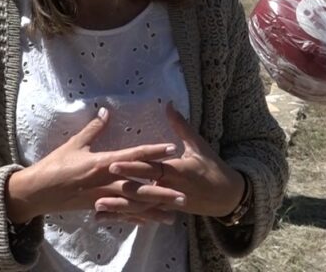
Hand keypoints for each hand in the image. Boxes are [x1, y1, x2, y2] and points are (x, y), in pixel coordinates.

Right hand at [5, 107, 186, 222]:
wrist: (37, 192)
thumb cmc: (54, 165)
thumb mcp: (74, 144)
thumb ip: (94, 129)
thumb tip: (107, 112)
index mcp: (102, 163)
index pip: (133, 156)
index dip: (154, 152)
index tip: (172, 149)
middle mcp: (106, 182)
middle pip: (140, 187)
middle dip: (163, 191)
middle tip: (184, 194)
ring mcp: (103, 198)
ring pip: (134, 205)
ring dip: (155, 209)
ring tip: (175, 212)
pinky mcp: (98, 208)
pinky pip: (122, 214)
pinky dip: (138, 218)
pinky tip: (152, 221)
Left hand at [97, 102, 244, 222]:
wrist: (227, 196)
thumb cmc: (212, 167)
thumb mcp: (198, 145)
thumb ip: (180, 126)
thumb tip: (168, 104)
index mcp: (177, 170)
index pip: (151, 168)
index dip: (132, 167)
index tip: (112, 164)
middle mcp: (171, 189)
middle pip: (142, 191)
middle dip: (120, 192)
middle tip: (98, 193)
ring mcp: (168, 202)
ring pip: (141, 207)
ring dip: (120, 209)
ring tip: (98, 209)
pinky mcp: (167, 210)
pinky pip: (145, 214)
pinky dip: (128, 217)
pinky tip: (110, 220)